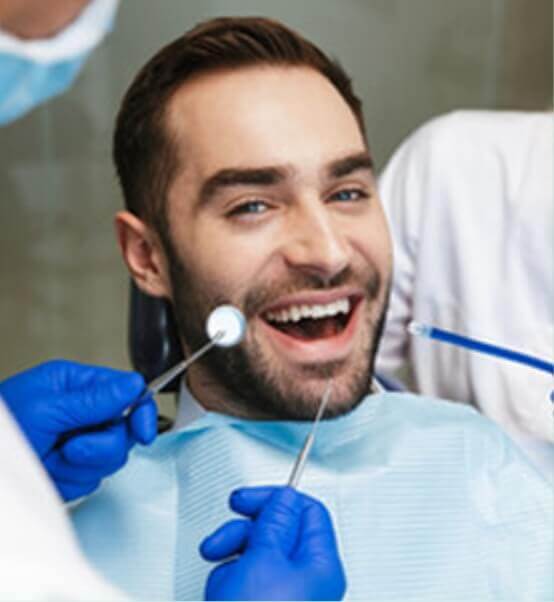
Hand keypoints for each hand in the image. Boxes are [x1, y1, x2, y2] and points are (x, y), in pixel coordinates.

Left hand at [0, 359, 156, 500]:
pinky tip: (50, 470)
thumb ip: (96, 399)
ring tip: (53, 458)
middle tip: (73, 447)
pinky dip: (71, 479)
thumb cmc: (1, 427)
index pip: (127, 392)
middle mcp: (81, 412)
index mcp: (76, 385)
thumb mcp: (48, 407)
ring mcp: (78, 442)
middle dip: (100, 444)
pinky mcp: (72, 470)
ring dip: (82, 463)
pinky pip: (92, 479)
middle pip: (124, 429)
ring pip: (111, 457)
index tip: (143, 431)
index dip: (140, 411)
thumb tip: (134, 384)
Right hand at [200, 486, 345, 600]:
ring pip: (256, 557)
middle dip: (245, 533)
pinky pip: (243, 582)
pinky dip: (227, 585)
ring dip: (231, 563)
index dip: (276, 500)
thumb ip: (274, 521)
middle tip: (224, 538)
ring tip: (223, 585)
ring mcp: (283, 599)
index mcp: (319, 566)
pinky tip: (220, 598)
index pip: (308, 512)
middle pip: (278, 532)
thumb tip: (284, 497)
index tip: (246, 501)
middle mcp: (306, 583)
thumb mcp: (263, 560)